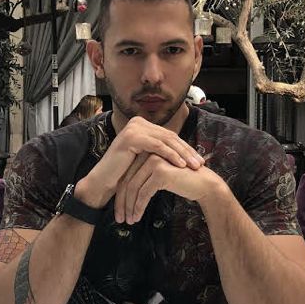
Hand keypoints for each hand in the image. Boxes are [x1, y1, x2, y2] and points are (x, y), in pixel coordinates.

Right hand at [80, 117, 203, 207]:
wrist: (103, 181)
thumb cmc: (124, 173)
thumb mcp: (145, 158)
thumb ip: (160, 151)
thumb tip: (185, 151)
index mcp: (142, 125)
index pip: (169, 136)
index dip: (186, 148)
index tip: (199, 160)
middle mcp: (138, 122)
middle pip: (169, 136)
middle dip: (187, 151)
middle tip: (201, 163)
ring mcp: (134, 127)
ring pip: (166, 140)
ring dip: (183, 154)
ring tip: (195, 166)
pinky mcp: (132, 137)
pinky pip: (157, 146)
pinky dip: (171, 155)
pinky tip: (181, 165)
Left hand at [114, 153, 220, 223]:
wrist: (204, 184)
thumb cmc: (183, 182)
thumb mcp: (159, 178)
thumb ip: (145, 179)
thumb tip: (125, 195)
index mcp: (146, 154)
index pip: (127, 175)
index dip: (121, 195)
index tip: (119, 211)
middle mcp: (148, 154)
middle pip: (127, 181)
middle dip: (122, 202)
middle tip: (119, 219)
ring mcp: (154, 161)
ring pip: (134, 188)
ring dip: (130, 207)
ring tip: (129, 221)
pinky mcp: (160, 172)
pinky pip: (144, 192)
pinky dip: (138, 207)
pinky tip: (137, 217)